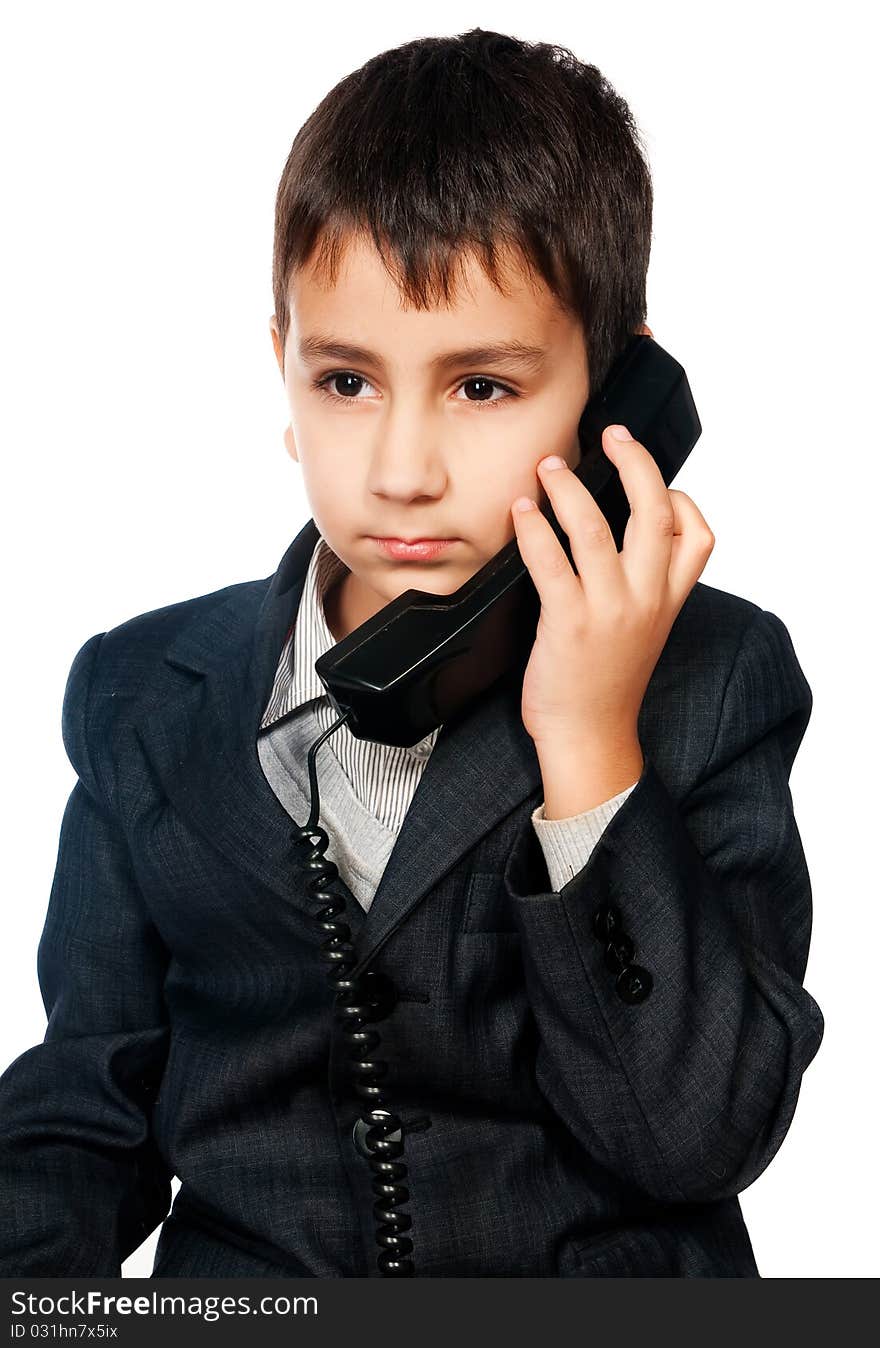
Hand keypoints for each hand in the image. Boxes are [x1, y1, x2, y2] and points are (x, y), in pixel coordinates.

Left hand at [510, 423, 714, 757]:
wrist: (589, 739)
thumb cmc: (606, 686)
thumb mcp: (642, 633)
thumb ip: (641, 588)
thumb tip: (614, 543)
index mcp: (668, 601)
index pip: (699, 536)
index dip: (682, 499)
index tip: (655, 481)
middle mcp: (646, 599)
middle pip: (654, 513)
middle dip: (635, 462)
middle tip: (611, 435)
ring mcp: (610, 610)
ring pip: (597, 529)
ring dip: (569, 488)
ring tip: (549, 466)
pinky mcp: (569, 624)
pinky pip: (552, 562)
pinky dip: (535, 529)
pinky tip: (521, 512)